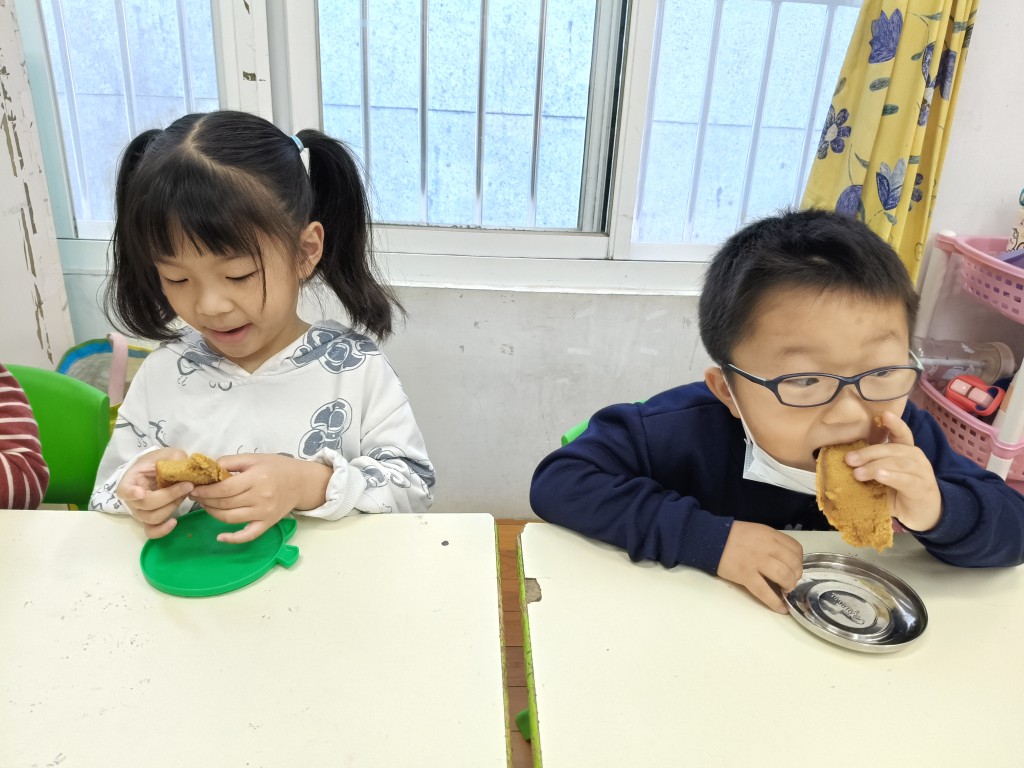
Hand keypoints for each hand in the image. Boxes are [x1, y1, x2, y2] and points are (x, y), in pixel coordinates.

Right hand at [116, 447, 193, 538]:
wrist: (160, 470)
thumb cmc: (160, 462)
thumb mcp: (168, 454)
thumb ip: (175, 459)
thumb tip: (185, 468)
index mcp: (131, 480)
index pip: (124, 490)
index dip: (131, 493)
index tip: (141, 493)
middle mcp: (132, 499)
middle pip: (146, 504)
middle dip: (169, 495)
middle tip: (188, 485)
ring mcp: (140, 511)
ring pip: (152, 517)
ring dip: (172, 506)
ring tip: (185, 495)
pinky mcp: (150, 520)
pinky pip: (152, 531)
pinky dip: (162, 530)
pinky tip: (174, 522)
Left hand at [189, 454, 331, 543]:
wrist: (302, 482)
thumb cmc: (277, 467)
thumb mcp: (254, 458)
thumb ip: (230, 462)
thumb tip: (207, 470)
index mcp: (257, 478)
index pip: (224, 488)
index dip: (206, 490)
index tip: (194, 488)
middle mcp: (260, 497)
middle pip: (225, 503)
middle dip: (205, 500)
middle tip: (195, 495)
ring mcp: (264, 513)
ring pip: (230, 518)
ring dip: (212, 513)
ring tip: (205, 505)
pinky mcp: (267, 524)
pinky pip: (248, 535)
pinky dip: (233, 539)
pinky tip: (220, 537)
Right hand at [717, 521, 803, 613]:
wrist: (710, 539)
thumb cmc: (733, 536)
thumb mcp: (757, 532)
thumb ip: (772, 543)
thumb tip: (786, 560)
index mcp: (770, 535)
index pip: (796, 549)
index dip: (798, 561)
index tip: (793, 568)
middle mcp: (766, 547)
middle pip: (793, 564)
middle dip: (796, 576)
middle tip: (789, 581)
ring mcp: (756, 562)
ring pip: (784, 577)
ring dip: (789, 587)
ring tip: (785, 591)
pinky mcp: (745, 576)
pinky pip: (765, 592)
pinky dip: (775, 603)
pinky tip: (781, 608)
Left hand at [844, 411, 941, 532]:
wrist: (924, 514)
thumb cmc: (900, 492)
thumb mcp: (884, 476)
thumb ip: (871, 466)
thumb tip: (845, 461)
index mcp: (906, 452)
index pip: (902, 434)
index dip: (894, 424)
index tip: (883, 414)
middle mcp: (916, 458)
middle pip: (892, 449)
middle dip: (869, 453)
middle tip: (849, 459)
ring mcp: (921, 473)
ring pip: (897, 463)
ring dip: (875, 466)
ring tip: (858, 472)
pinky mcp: (922, 488)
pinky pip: (906, 480)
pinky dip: (892, 476)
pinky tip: (880, 476)